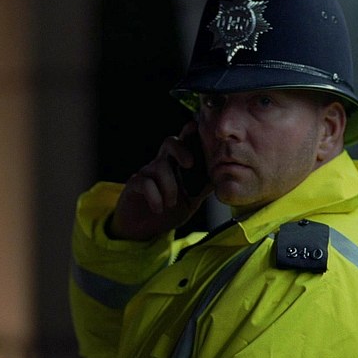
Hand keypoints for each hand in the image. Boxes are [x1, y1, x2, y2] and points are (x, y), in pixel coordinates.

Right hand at [108, 122, 211, 239]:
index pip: (185, 142)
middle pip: (170, 142)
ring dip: (170, 187)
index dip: (190, 133)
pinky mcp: (134, 185)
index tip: (197, 127)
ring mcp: (147, 173)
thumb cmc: (169, 210)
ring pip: (160, 166)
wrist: (144, 230)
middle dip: (181, 150)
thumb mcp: (192, 199)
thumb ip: (203, 186)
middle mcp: (162, 164)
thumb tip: (222, 176)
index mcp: (177, 165)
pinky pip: (145, 183)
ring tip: (171, 204)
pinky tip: (159, 208)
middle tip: (189, 165)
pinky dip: (155, 197)